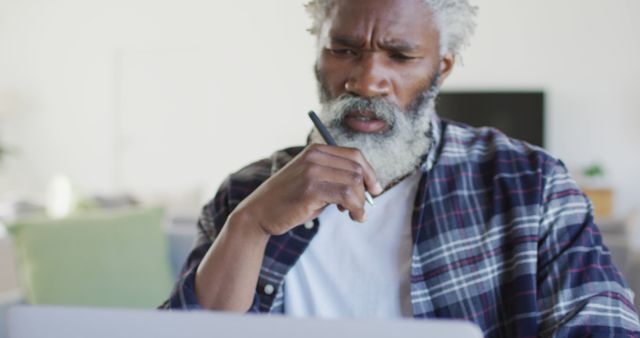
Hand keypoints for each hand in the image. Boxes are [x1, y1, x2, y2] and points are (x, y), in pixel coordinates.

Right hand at [230, 144, 382, 235]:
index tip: (375, 190)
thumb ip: (336, 179)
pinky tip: (352, 216)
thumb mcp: (313, 182)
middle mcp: (314, 156)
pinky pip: (346, 196)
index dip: (370, 173)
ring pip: (354, 182)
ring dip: (360, 202)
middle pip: (357, 169)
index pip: (355, 155)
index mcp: (316, 150)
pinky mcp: (310, 189)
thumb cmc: (289, 201)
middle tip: (362, 208)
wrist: (259, 213)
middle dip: (366, 190)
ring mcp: (312, 171)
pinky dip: (355, 208)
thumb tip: (369, 188)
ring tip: (355, 215)